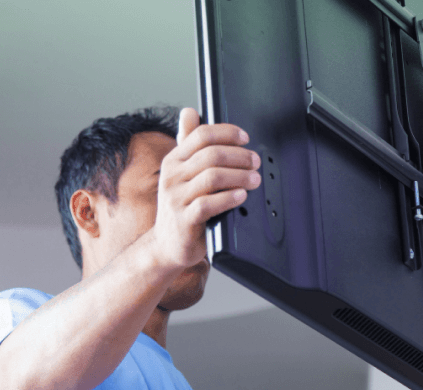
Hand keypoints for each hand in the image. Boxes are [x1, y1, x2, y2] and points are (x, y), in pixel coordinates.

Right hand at [150, 108, 260, 268]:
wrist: (167, 244)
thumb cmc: (181, 206)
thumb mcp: (181, 172)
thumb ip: (188, 144)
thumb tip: (189, 111)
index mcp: (174, 160)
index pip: (201, 135)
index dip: (227, 133)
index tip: (246, 138)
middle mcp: (172, 176)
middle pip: (211, 154)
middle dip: (239, 156)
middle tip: (255, 161)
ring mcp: (176, 198)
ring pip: (212, 177)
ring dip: (239, 176)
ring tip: (254, 180)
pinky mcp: (184, 220)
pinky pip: (209, 204)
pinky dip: (229, 198)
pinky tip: (242, 196)